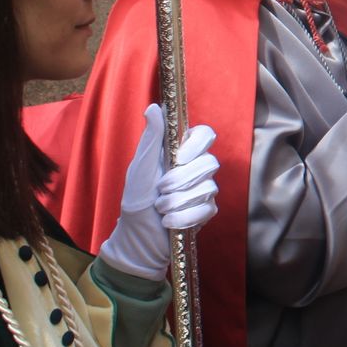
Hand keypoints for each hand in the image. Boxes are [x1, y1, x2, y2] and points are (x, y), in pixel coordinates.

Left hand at [98, 104, 220, 280]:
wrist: (137, 238)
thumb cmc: (135, 200)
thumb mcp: (140, 168)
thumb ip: (151, 139)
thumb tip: (154, 107)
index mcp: (181, 153)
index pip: (206, 135)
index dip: (198, 144)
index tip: (181, 156)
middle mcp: (197, 168)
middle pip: (210, 163)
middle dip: (182, 180)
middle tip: (161, 190)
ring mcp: (205, 190)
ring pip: (209, 187)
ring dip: (179, 201)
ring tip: (160, 209)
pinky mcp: (207, 211)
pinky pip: (207, 208)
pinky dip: (184, 217)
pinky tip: (169, 222)